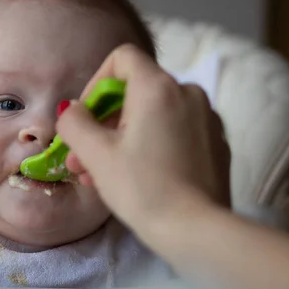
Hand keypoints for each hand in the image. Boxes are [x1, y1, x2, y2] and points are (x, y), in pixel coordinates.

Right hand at [56, 44, 229, 230]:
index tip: (86, 115)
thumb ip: (74, 122)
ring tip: (99, 174)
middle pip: (135, 92)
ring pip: (153, 115)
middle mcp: (188, 93)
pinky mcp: (216, 143)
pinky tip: (135, 177)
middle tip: (82, 157)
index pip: (123, 58)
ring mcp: (207, 118)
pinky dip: (150, 145)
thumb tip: (72, 110)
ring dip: (121, 138)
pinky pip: (174, 132)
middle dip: (103, 122)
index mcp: (159, 87)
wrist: (197, 231)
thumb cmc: (142, 188)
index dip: (96, 82)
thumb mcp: (96, 154)